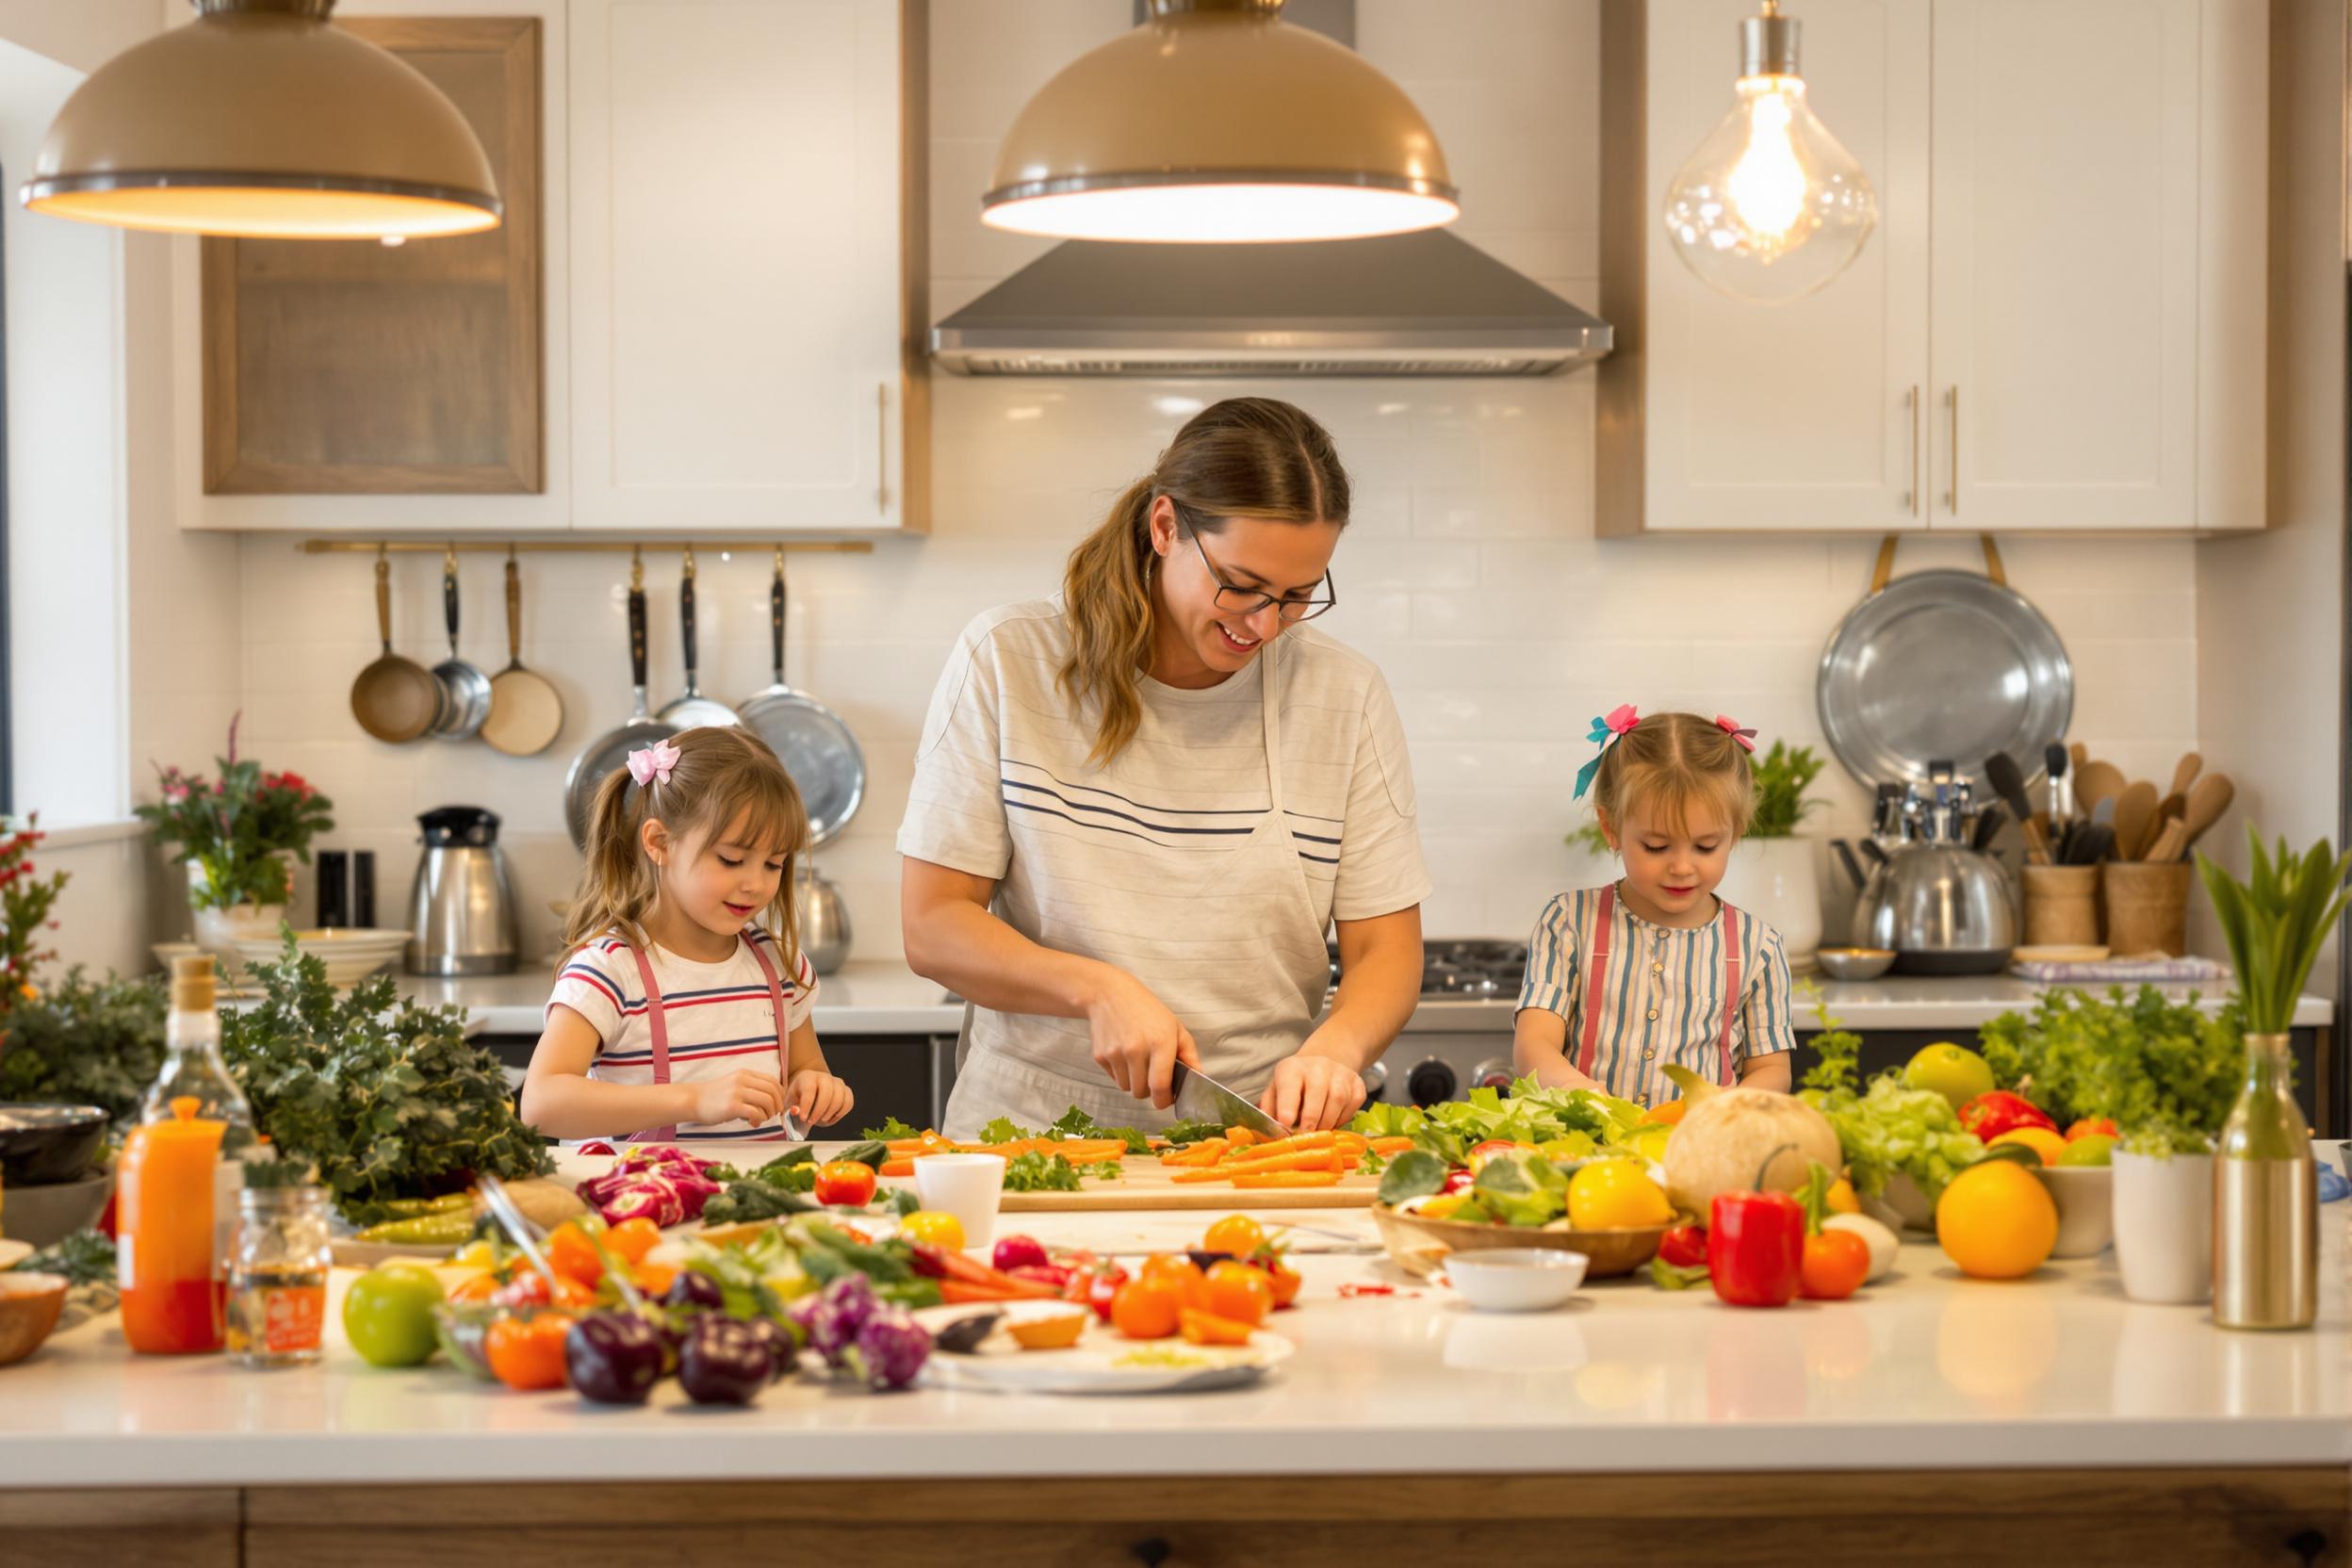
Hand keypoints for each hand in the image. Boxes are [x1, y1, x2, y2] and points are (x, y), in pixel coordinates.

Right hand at [689, 1069, 786, 1127]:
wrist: (693, 1101)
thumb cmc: (715, 1097)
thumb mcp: (734, 1085)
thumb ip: (752, 1090)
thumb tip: (771, 1104)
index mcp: (745, 1074)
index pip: (772, 1080)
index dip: (780, 1094)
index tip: (778, 1104)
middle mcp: (742, 1080)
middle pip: (773, 1090)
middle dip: (778, 1105)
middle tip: (773, 1114)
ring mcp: (737, 1092)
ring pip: (767, 1101)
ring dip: (769, 1113)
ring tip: (762, 1119)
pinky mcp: (732, 1106)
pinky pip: (756, 1113)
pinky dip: (759, 1119)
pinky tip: (753, 1123)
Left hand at [788, 1069, 855, 1127]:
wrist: (811, 1096)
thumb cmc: (798, 1100)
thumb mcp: (790, 1103)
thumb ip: (791, 1108)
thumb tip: (796, 1111)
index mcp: (807, 1077)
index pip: (809, 1089)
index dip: (806, 1105)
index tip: (803, 1118)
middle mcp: (824, 1077)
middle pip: (826, 1092)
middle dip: (819, 1110)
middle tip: (811, 1121)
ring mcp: (837, 1083)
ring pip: (840, 1098)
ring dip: (830, 1113)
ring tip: (821, 1120)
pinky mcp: (846, 1091)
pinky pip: (848, 1102)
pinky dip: (840, 1113)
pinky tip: (830, 1118)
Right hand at [1084, 965, 1199, 1108]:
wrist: (1110, 994)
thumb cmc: (1147, 1010)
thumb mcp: (1175, 1027)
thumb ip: (1189, 1055)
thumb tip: (1199, 1078)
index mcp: (1159, 1042)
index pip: (1159, 1086)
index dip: (1164, 1100)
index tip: (1166, 1099)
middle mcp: (1135, 1049)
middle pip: (1142, 1092)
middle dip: (1150, 1091)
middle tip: (1153, 1076)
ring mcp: (1115, 1053)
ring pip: (1127, 1088)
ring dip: (1134, 1082)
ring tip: (1138, 1062)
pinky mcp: (1100, 1056)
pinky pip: (1114, 1079)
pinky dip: (1121, 1073)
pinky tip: (1124, 1054)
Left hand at [1261, 1052, 1365, 1131]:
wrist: (1322, 1066)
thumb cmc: (1293, 1086)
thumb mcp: (1275, 1091)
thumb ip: (1270, 1109)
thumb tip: (1269, 1131)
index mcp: (1292, 1068)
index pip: (1290, 1084)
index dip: (1288, 1105)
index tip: (1286, 1123)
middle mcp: (1318, 1066)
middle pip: (1318, 1091)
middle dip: (1311, 1117)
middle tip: (1306, 1136)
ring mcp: (1341, 1073)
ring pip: (1338, 1098)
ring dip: (1328, 1122)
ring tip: (1319, 1133)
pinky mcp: (1357, 1083)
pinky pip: (1353, 1104)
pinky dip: (1343, 1119)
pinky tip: (1332, 1122)